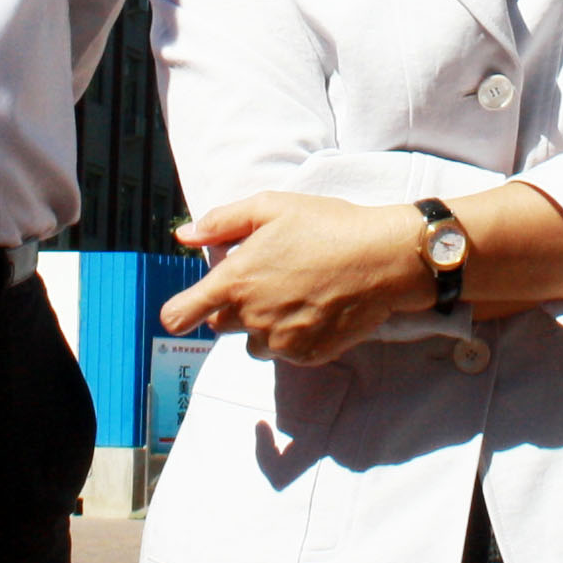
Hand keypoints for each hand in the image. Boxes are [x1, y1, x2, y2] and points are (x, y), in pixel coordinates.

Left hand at [158, 194, 435, 363]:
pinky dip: (293, 335)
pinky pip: (285, 352)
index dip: (178, 312)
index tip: (185, 309)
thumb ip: (221, 223)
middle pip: (220, 323)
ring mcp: (280, 340)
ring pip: (253, 341)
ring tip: (294, 294)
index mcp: (235, 281)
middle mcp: (251, 317)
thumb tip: (183, 236)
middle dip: (234, 305)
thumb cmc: (328, 226)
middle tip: (266, 280)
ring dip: (262, 324)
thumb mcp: (270, 207)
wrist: (383, 258)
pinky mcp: (306, 355)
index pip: (179, 315)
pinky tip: (314, 307)